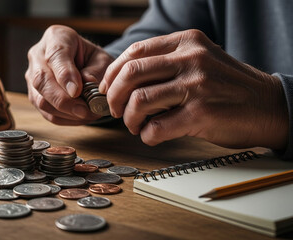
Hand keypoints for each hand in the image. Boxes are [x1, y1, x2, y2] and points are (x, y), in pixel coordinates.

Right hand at [25, 25, 113, 124]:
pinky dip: (64, 118)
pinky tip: (79, 117)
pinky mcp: (34, 94)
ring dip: (65, 112)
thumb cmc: (92, 59)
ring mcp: (32, 76)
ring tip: (86, 114)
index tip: (77, 91)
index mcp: (56, 37)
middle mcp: (38, 54)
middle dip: (63, 100)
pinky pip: (45, 112)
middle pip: (41, 80)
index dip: (65, 75)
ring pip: (40, 99)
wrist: (84, 63)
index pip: (55, 55)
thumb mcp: (102, 59)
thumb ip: (96, 71)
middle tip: (84, 110)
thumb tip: (87, 86)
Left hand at [100, 29, 287, 148]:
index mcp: (187, 42)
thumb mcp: (200, 60)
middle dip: (114, 96)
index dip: (113, 72)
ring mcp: (197, 85)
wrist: (269, 106)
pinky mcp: (201, 113)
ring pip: (139, 101)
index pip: (135, 52)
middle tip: (114, 109)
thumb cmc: (227, 86)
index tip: (107, 88)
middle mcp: (191, 59)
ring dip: (129, 118)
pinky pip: (156, 127)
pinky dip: (147, 134)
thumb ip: (166, 63)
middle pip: (131, 74)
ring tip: (135, 125)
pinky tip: (152, 134)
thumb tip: (123, 80)